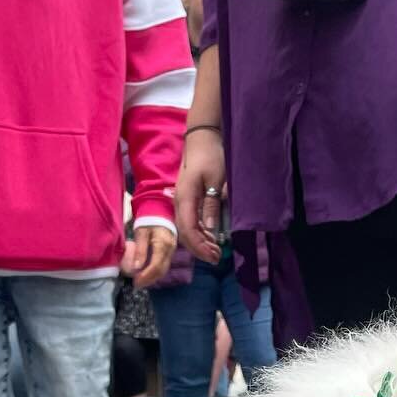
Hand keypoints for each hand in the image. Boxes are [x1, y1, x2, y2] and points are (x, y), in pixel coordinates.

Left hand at [122, 225, 177, 288]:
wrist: (160, 210)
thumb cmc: (149, 219)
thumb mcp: (141, 232)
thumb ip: (140, 249)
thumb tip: (136, 267)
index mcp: (163, 244)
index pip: (156, 266)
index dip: (146, 276)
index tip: (136, 282)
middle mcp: (170, 249)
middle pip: (161, 271)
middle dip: (149, 280)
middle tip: (137, 284)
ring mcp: (172, 251)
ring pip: (163, 270)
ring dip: (152, 278)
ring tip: (140, 281)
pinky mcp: (170, 251)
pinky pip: (164, 265)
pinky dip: (155, 272)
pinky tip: (147, 274)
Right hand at [176, 129, 224, 263]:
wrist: (202, 139)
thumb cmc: (210, 155)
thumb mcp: (216, 179)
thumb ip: (212, 203)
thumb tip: (211, 228)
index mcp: (185, 198)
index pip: (189, 230)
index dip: (200, 246)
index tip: (214, 256)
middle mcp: (179, 203)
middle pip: (186, 233)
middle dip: (200, 248)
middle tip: (217, 258)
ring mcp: (182, 202)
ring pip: (187, 229)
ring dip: (200, 242)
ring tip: (216, 251)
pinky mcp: (187, 200)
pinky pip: (190, 222)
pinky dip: (200, 233)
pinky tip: (211, 238)